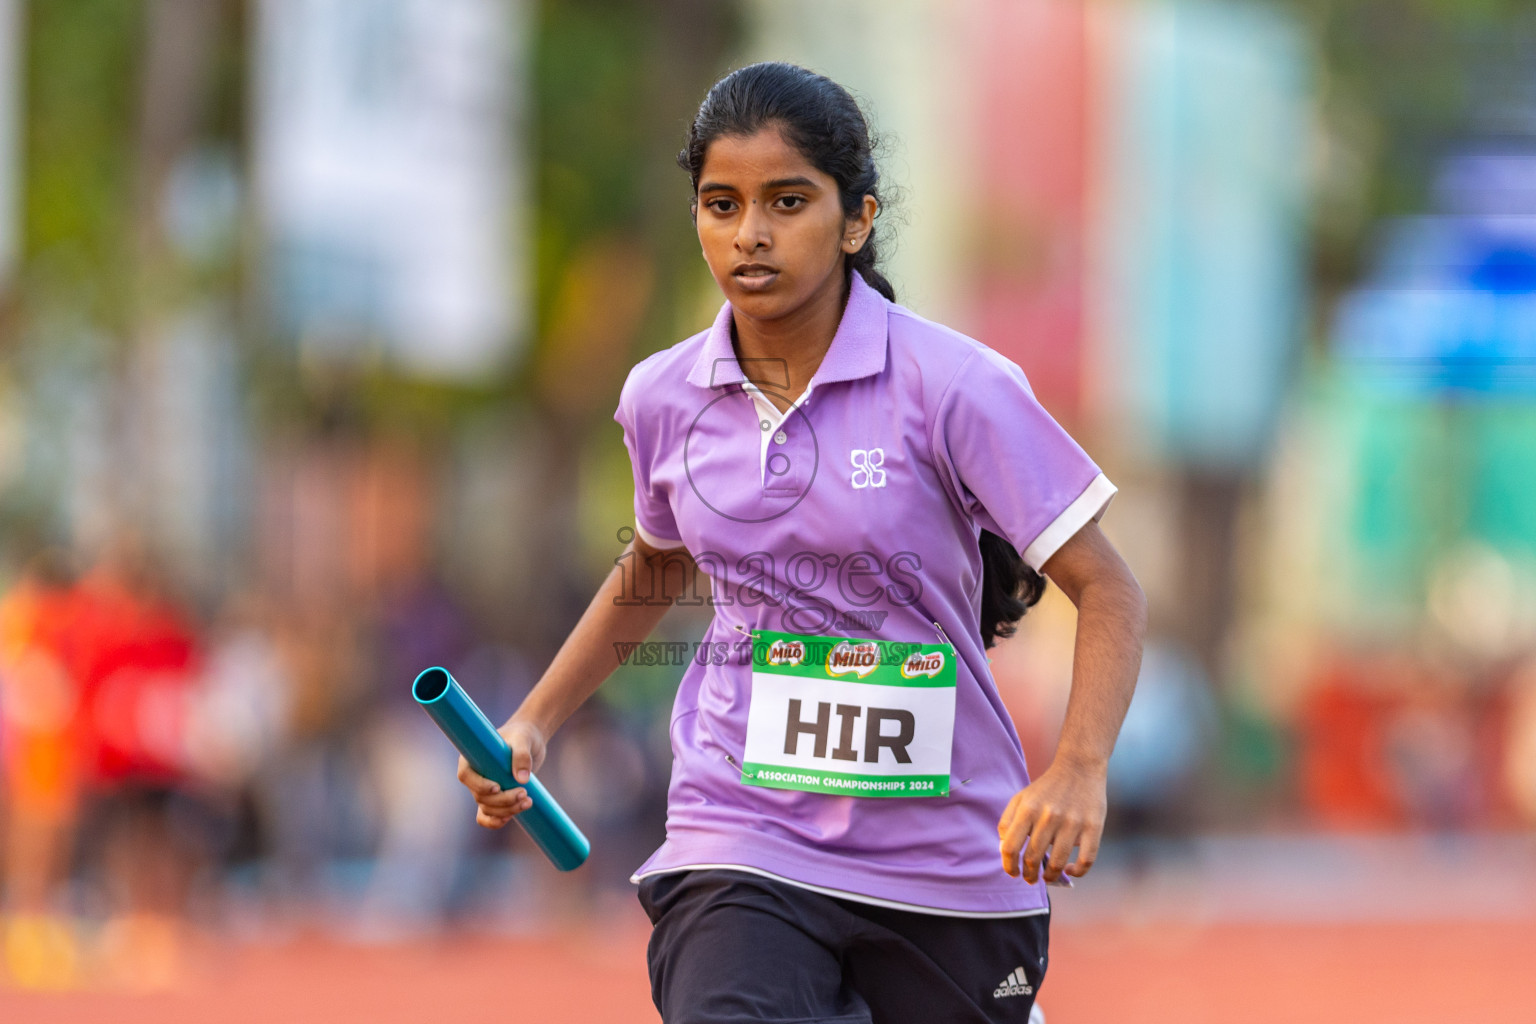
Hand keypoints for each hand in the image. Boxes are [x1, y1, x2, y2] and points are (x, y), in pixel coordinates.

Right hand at [456, 719, 547, 829]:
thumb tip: (521, 779)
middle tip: (524, 793)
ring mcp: (484, 790)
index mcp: (472, 758)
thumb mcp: (524, 740)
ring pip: (487, 808)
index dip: (479, 785)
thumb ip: (522, 755)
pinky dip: (496, 821)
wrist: (530, 742)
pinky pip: (487, 817)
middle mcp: (475, 776)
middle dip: (502, 800)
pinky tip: (512, 817)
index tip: (497, 787)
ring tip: (528, 802)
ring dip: (506, 810)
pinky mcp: (495, 799)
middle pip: (480, 796)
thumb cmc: (522, 736)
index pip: (465, 776)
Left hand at [998, 755, 1107, 883]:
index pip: (1010, 847)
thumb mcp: (1020, 798)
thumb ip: (1007, 822)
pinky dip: (1078, 872)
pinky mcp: (1093, 827)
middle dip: (1029, 875)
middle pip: (1032, 858)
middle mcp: (1048, 816)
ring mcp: (1072, 822)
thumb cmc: (1046, 788)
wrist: (1079, 768)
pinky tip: (1071, 870)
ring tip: (1047, 878)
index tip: (1013, 873)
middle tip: (1031, 879)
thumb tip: (1004, 850)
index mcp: (1027, 809)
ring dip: (1050, 877)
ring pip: (1057, 863)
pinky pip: (1086, 860)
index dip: (1009, 866)